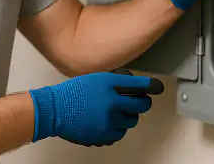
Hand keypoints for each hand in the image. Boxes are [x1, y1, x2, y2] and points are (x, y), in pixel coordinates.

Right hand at [29, 71, 154, 146]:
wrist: (55, 110)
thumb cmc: (73, 93)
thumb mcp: (96, 78)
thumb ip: (115, 81)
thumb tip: (133, 83)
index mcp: (109, 85)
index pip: (139, 85)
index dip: (151, 86)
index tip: (157, 87)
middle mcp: (112, 104)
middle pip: (141, 106)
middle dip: (142, 103)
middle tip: (138, 101)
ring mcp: (109, 122)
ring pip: (131, 121)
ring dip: (128, 116)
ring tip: (116, 112)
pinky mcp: (104, 136)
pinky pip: (120, 134)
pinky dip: (117, 128)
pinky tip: (108, 122)